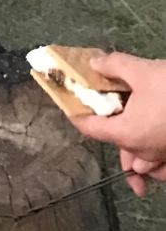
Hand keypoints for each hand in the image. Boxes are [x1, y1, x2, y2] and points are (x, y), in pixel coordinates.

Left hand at [74, 52, 165, 194]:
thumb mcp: (142, 70)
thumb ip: (114, 66)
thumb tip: (95, 63)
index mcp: (127, 133)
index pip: (90, 129)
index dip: (78, 114)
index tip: (74, 104)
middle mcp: (144, 152)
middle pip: (119, 148)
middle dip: (112, 133)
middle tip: (108, 114)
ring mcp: (165, 157)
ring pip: (143, 163)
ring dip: (136, 157)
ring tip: (132, 145)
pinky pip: (162, 168)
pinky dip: (158, 167)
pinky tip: (156, 162)